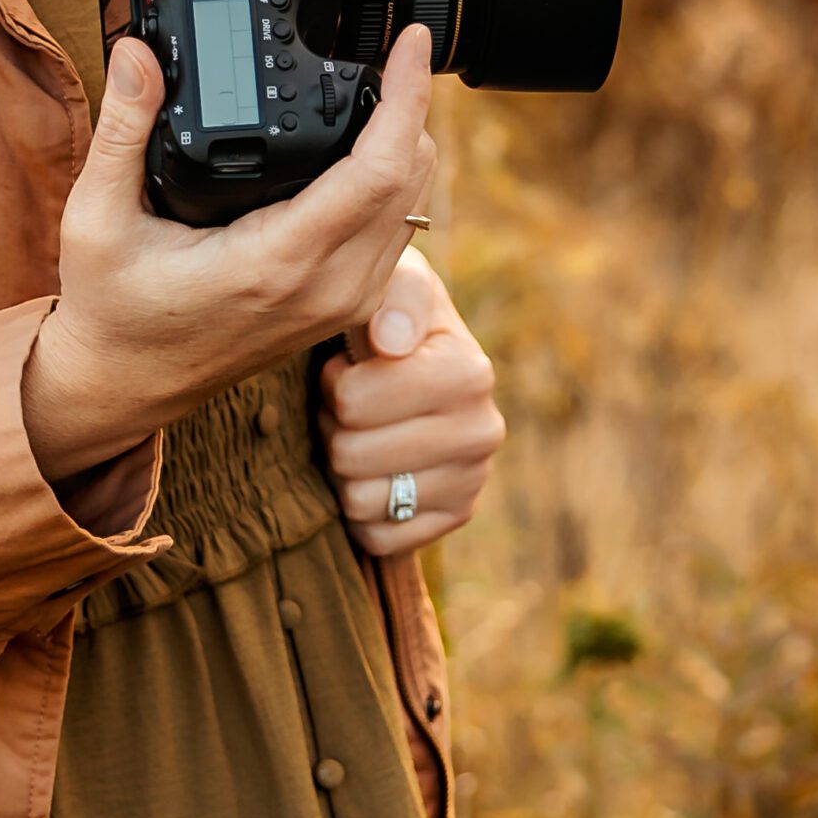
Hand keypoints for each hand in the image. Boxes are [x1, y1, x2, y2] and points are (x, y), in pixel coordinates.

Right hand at [23, 23, 436, 482]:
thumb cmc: (109, 308)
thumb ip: (122, 129)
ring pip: (410, 208)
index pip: (378, 170)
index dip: (405, 98)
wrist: (119, 387)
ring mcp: (338, 304)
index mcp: (275, 261)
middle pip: (410, 181)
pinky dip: (394, 182)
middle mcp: (324, 287)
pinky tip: (367, 147)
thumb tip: (138, 53)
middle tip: (391, 49)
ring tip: (385, 86)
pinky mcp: (337, 309)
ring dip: (408, 143)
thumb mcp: (97, 216)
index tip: (409, 41)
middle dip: (412, 107)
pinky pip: (393, 235)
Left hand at [316, 248, 505, 555]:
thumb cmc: (390, 311)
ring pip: (360, 501)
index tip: (347, 362)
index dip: (334, 382)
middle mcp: (483, 432)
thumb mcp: (394, 279)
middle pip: (351, 456)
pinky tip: (373, 467)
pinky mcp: (454, 519)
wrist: (408, 354)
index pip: (354, 402)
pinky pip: (376, 538)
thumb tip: (392, 342)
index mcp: (470, 372)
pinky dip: (360, 508)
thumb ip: (395, 294)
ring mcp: (472, 482)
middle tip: (347, 400)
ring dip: (342, 466)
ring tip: (360, 428)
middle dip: (334, 424)